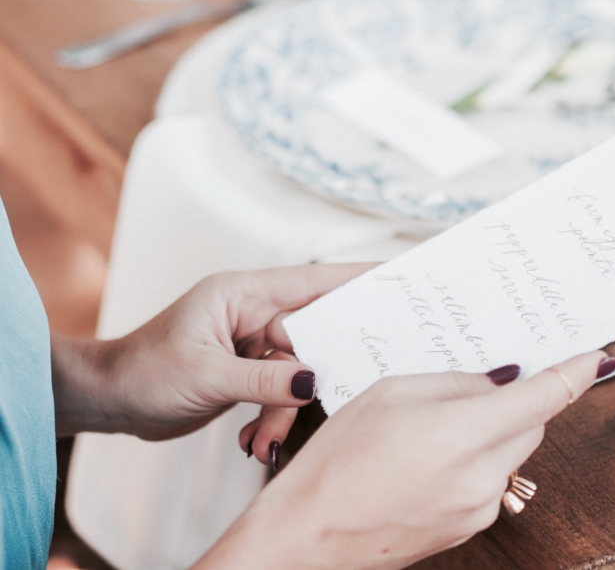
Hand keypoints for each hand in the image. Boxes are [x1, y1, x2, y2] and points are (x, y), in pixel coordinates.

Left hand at [51, 264, 372, 439]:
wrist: (106, 401)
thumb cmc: (143, 374)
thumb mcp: (206, 377)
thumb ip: (265, 380)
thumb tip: (315, 381)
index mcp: (243, 294)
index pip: (315, 281)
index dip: (360, 279)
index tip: (402, 279)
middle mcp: (254, 314)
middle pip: (315, 336)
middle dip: (317, 375)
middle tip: (334, 393)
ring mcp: (253, 344)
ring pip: (300, 373)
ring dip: (284, 412)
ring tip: (263, 440)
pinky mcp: (250, 373)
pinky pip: (283, 393)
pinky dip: (273, 420)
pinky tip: (254, 441)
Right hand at [199, 351, 613, 569]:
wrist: (306, 539)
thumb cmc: (334, 466)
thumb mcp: (391, 394)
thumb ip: (457, 383)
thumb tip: (502, 380)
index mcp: (465, 434)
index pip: (547, 397)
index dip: (577, 372)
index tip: (597, 355)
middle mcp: (483, 477)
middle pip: (532, 424)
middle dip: (514, 402)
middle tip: (471, 389)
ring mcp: (480, 508)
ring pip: (512, 454)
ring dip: (492, 434)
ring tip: (430, 434)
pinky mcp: (470, 528)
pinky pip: (491, 482)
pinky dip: (475, 464)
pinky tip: (427, 464)